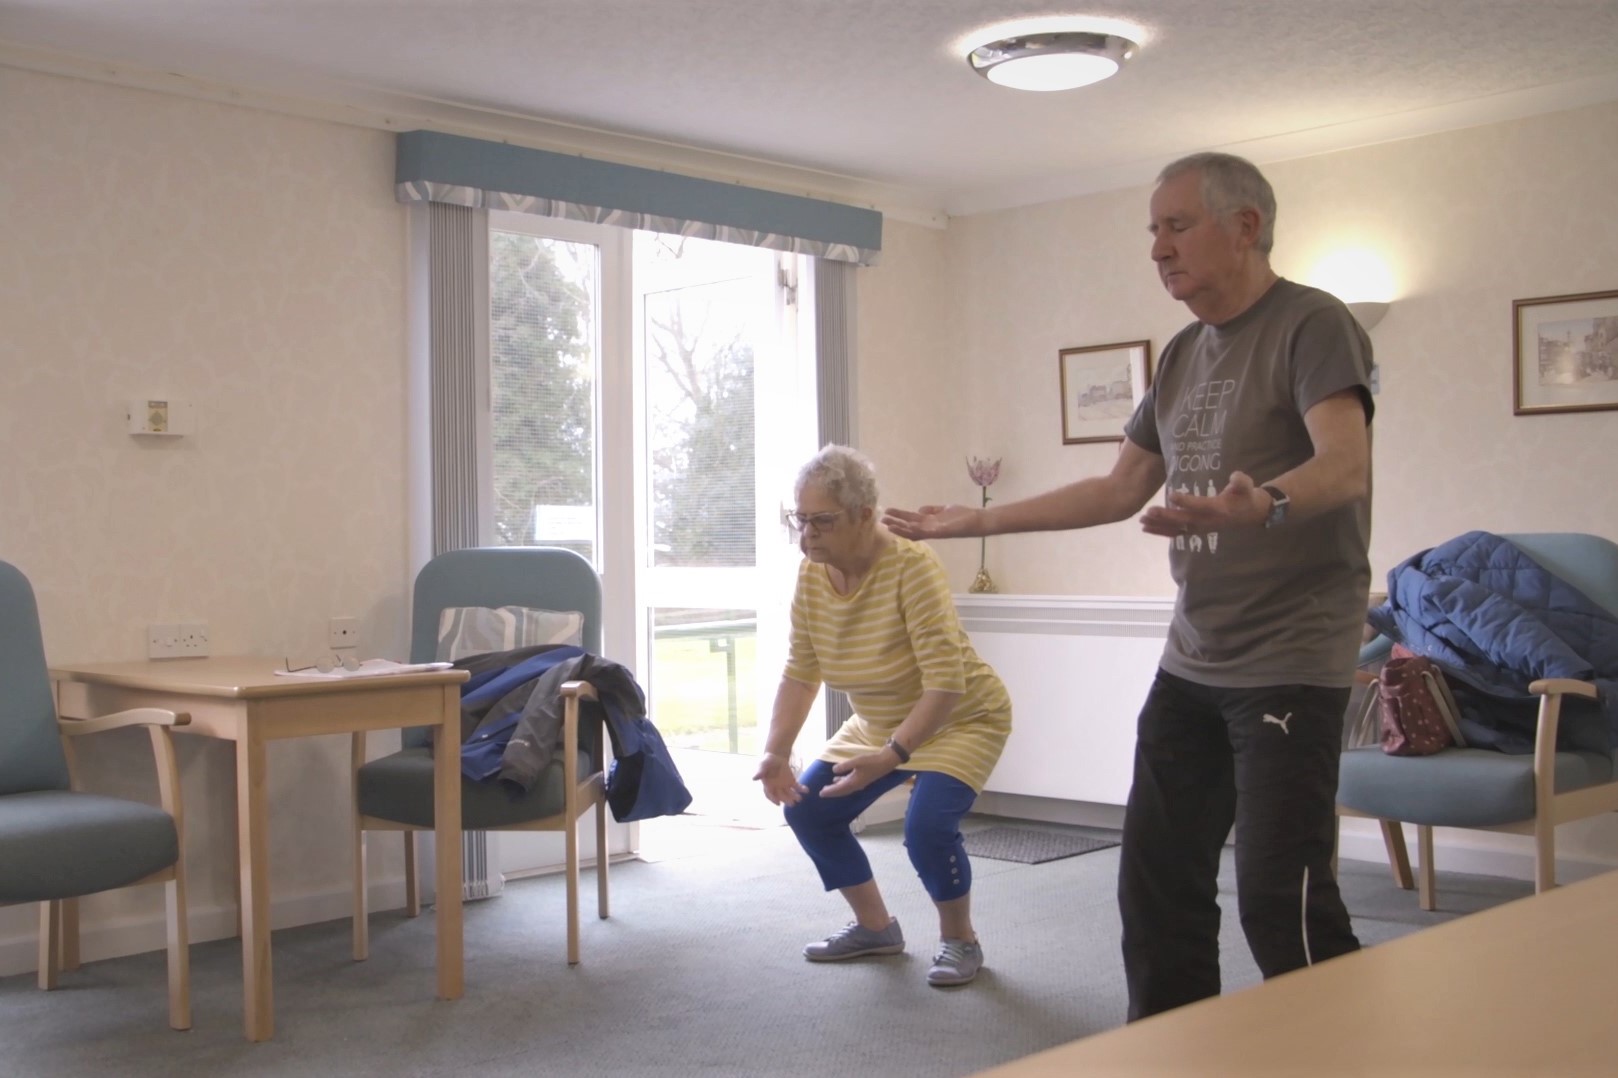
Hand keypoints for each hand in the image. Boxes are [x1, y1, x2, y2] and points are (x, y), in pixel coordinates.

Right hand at [753, 753, 806, 805]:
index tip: (778, 804)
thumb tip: (753, 778)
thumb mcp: (763, 764)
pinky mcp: (792, 781)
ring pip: (790, 793)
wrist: (777, 756)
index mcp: (768, 786)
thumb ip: (760, 771)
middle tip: (792, 804)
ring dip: (794, 796)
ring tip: (799, 798)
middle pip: (781, 796)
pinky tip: (806, 790)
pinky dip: (801, 789)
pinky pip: (797, 787)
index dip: (773, 799)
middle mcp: (776, 788)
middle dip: (786, 800)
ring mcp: (785, 786)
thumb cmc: (767, 761)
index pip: (770, 795)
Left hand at [818, 749, 896, 797]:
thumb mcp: (856, 761)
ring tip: (828, 786)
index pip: (839, 789)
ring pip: (845, 788)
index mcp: (854, 782)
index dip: (830, 791)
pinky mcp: (862, 779)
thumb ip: (844, 766)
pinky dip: (842, 783)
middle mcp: (856, 785)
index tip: (821, 793)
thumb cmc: (871, 761)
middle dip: (832, 792)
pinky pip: (849, 784)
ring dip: (837, 788)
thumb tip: (834, 770)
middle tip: (822, 793)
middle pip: (841, 791)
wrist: (885, 762)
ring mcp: (859, 783)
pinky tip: (838, 778)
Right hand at [881, 504, 980, 540]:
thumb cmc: (962, 516)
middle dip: (895, 522)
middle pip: (908, 526)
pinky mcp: (938, 532)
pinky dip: (911, 530)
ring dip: (900, 528)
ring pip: (912, 531)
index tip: (887, 512)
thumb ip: (932, 510)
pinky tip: (903, 527)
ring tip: (887, 524)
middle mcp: (929, 528)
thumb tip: (918, 510)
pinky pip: (922, 532)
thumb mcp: (944, 510)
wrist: (976, 521)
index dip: (899, 517)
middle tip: (881, 519)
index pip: (911, 520)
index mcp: (930, 522)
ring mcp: (933, 531)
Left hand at [1139, 470, 1269, 537]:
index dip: (1187, 501)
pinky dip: (1161, 531)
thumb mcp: (1247, 486)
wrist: (1251, 513)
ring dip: (1159, 525)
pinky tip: (1146, 528)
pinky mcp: (1196, 530)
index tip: (1172, 495)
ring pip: (1177, 529)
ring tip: (1142, 520)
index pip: (1201, 506)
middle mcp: (1208, 522)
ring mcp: (1201, 528)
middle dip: (1166, 516)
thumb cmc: (1246, 495)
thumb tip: (1236, 477)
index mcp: (1219, 509)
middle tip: (1149, 511)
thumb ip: (1241, 482)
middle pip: (1184, 520)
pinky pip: (1176, 533)